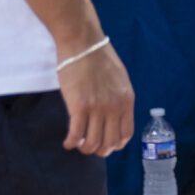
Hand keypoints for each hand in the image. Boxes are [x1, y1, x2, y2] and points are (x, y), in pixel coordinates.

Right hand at [56, 36, 133, 156]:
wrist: (83, 44)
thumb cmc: (99, 58)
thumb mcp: (119, 79)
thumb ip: (119, 97)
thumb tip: (114, 115)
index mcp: (127, 100)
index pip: (125, 134)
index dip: (115, 145)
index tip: (106, 145)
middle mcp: (114, 107)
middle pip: (109, 142)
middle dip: (99, 150)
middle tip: (89, 147)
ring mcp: (97, 108)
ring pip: (92, 143)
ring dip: (84, 148)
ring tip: (77, 144)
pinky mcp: (79, 107)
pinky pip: (76, 134)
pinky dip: (70, 142)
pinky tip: (67, 142)